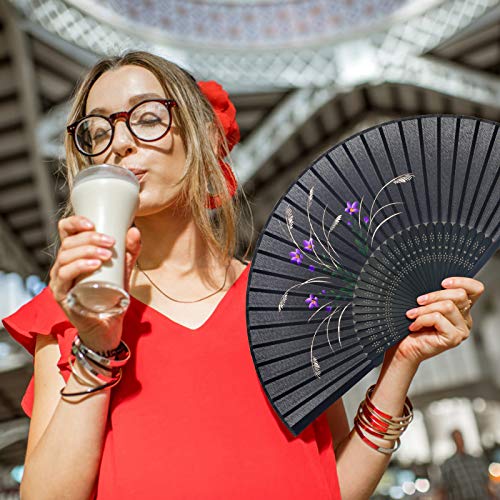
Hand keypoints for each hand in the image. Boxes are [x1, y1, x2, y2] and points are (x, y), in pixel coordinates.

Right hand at [49, 216, 141, 351]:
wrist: (108, 325)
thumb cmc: (112, 295)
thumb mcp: (124, 269)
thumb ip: (130, 251)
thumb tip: (134, 230)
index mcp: (74, 255)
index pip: (66, 231)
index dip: (75, 222)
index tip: (93, 223)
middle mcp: (63, 265)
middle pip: (68, 242)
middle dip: (90, 238)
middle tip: (111, 242)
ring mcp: (59, 280)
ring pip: (65, 256)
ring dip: (87, 251)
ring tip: (107, 255)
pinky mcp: (61, 294)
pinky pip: (64, 275)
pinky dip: (79, 266)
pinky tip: (94, 264)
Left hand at [386, 277, 484, 368]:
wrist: (404, 347)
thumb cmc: (412, 325)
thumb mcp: (424, 304)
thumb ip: (434, 295)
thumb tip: (430, 281)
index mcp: (461, 308)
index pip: (475, 289)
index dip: (462, 282)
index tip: (443, 282)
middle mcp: (465, 318)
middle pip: (460, 295)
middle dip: (435, 295)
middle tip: (418, 301)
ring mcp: (461, 329)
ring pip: (447, 306)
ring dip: (424, 309)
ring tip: (411, 315)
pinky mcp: (454, 338)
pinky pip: (438, 318)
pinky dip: (422, 319)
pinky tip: (414, 326)